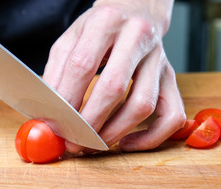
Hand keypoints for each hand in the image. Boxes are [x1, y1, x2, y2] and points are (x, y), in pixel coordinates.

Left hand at [43, 0, 185, 152]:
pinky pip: (172, 114)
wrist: (135, 11)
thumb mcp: (71, 39)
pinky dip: (151, 137)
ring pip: (143, 104)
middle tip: (73, 142)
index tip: (56, 122)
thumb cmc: (99, 29)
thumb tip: (48, 111)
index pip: (82, 65)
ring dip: (114, 132)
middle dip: (89, 122)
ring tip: (93, 144)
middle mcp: (137, 37)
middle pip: (113, 87)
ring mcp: (159, 59)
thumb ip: (56, 72)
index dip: (67, 98)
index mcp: (105, 22)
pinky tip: (127, 143)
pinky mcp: (171, 77)